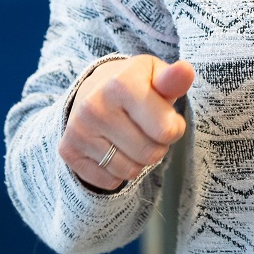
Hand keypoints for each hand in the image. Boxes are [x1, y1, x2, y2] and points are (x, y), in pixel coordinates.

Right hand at [59, 54, 194, 190]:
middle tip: (147, 128)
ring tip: (131, 137)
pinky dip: (117, 172)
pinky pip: (109, 182)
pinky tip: (113, 147)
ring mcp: (79, 129)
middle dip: (157, 146)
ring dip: (138, 161)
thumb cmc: (134, 84)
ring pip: (130, 172)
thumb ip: (174, 79)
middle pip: (150, 154)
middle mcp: (95, 106)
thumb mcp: (155, 75)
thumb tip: (185, 72)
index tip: (166, 117)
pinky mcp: (68, 150)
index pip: (166, 131)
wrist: (92, 89)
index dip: (174, 128)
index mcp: (122, 83)